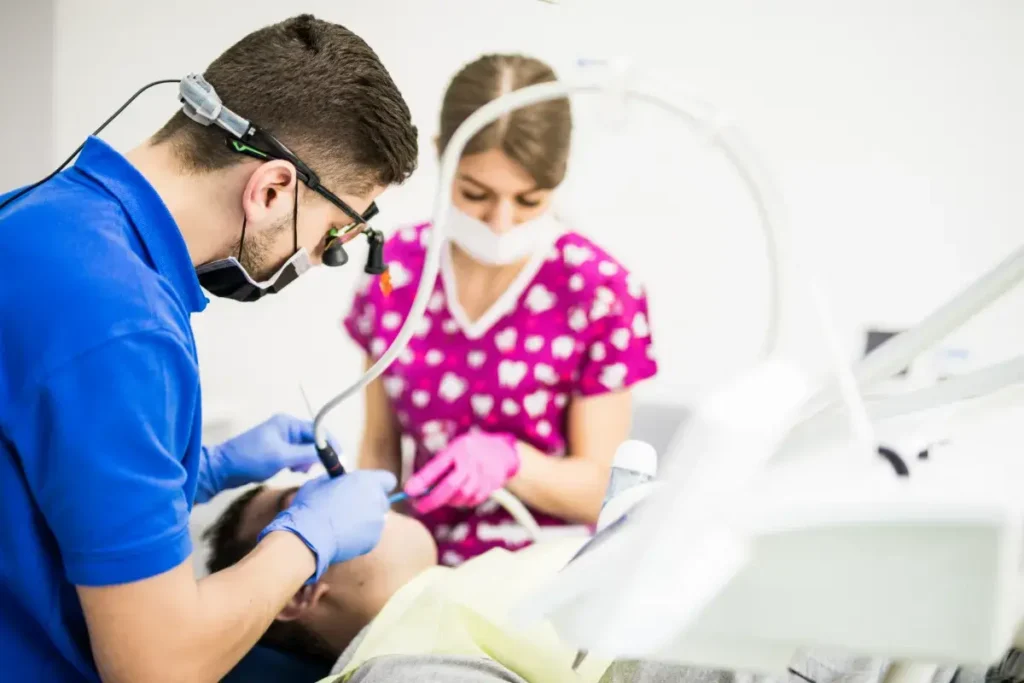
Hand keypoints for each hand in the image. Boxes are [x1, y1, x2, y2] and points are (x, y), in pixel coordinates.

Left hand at [196, 414, 331, 502]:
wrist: (222, 469)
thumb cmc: (249, 459)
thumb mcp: (282, 457)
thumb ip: (307, 454)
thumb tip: (328, 454)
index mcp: (287, 423)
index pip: (317, 430)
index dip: (329, 444)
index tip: (339, 458)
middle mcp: (285, 428)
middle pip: (312, 439)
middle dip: (317, 454)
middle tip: (320, 468)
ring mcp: (280, 439)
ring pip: (304, 449)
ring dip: (307, 460)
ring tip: (300, 470)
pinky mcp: (275, 451)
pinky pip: (295, 455)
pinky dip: (298, 463)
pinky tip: (293, 470)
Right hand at [258, 470, 396, 582]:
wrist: (309, 536)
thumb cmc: (311, 505)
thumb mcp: (320, 483)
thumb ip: (337, 480)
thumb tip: (340, 481)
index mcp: (367, 481)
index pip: (388, 480)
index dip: (379, 484)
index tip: (368, 488)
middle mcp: (377, 500)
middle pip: (382, 500)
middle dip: (371, 502)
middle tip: (351, 507)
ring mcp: (377, 522)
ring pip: (376, 519)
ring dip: (365, 520)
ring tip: (342, 525)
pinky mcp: (373, 540)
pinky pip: (370, 535)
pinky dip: (360, 536)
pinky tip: (342, 537)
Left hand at [404, 431, 519, 514]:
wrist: (501, 451)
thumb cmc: (468, 451)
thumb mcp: (453, 450)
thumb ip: (437, 467)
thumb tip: (415, 488)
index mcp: (458, 449)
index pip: (438, 466)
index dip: (422, 480)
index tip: (408, 491)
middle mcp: (472, 461)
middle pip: (451, 485)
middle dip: (433, 499)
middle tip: (419, 507)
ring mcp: (483, 475)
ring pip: (462, 496)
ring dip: (448, 501)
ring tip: (440, 498)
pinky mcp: (490, 487)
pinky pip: (472, 500)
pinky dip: (461, 502)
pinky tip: (457, 497)